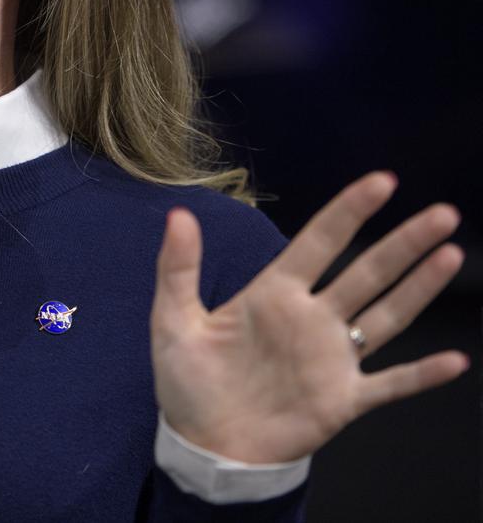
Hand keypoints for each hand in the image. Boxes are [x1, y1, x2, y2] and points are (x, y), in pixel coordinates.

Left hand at [150, 171, 467, 463]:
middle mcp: (312, 319)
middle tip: (443, 212)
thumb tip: (177, 213)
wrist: (203, 446)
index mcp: (273, 293)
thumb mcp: (173, 320)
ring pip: (387, 315)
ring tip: (451, 254)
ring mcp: (332, 358)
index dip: (349, 211)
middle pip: (367, 271)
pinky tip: (455, 361)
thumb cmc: (188, 381)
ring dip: (419, 287)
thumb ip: (177, 267)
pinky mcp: (342, 400)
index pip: (319, 242)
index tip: (383, 181)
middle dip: (404, 242)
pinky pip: (390, 384)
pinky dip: (422, 376)